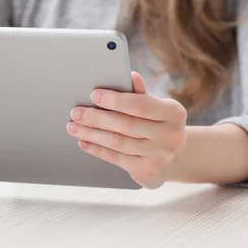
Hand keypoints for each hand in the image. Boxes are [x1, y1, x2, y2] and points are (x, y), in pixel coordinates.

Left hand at [67, 72, 187, 188]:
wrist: (174, 156)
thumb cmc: (157, 123)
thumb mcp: (156, 106)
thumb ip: (140, 93)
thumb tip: (130, 76)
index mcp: (174, 113)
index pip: (142, 105)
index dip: (116, 100)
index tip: (93, 95)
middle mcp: (171, 136)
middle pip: (127, 125)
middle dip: (97, 118)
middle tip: (76, 113)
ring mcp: (160, 156)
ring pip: (118, 143)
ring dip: (91, 134)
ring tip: (73, 127)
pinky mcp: (147, 171)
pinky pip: (116, 158)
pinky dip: (97, 149)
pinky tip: (83, 141)